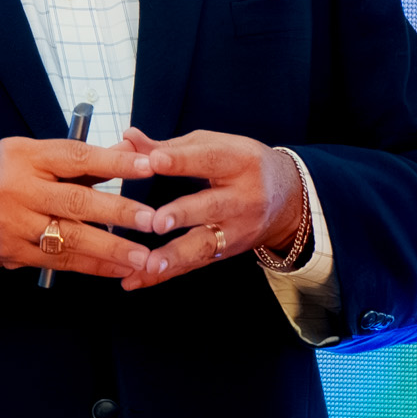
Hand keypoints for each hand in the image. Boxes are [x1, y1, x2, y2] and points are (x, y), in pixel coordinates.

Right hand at [0, 133, 175, 279]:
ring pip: (71, 237)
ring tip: (143, 255)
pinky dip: (91, 266)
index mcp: (23, 155)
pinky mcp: (12, 251)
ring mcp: (13, 223)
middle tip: (153, 219)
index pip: (77, 156)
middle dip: (120, 212)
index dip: (115, 161)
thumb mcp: (21, 155)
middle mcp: (18, 188)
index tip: (148, 165)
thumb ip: (71, 160)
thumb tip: (125, 153)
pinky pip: (59, 260)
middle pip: (77, 200)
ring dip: (112, 248)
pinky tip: (116, 268)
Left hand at [110, 128, 303, 289]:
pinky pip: (195, 264)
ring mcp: (239, 228)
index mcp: (239, 161)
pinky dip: (166, 274)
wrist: (288, 199)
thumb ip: (169, 147)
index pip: (209, 159)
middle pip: (212, 205)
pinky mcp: (228, 251)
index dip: (181, 160)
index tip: (153, 160)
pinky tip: (138, 279)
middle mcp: (244, 197)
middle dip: (183, 214)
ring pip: (206, 244)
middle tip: (156, 221)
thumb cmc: (240, 164)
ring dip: (176, 256)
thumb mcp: (214, 148)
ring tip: (149, 264)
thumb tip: (128, 138)